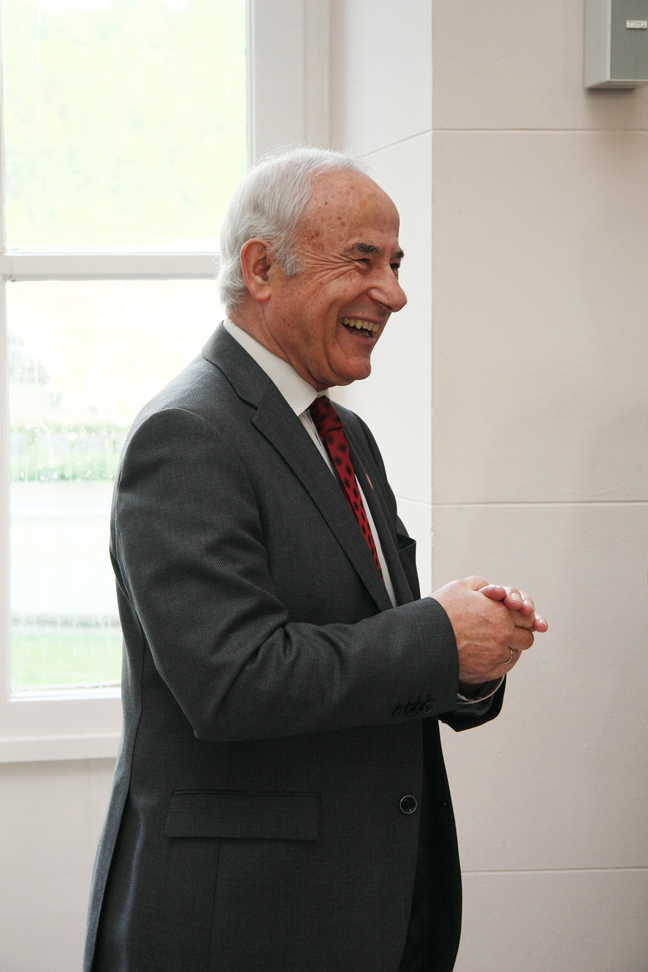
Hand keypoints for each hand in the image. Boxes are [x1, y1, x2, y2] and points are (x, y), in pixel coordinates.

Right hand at [431, 575, 546, 686]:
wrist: (424, 638)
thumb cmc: (441, 611)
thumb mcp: (462, 586)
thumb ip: (484, 586)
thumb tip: (494, 591)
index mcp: (501, 612)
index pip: (528, 616)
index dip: (523, 616)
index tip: (517, 616)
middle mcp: (503, 634)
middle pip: (527, 637)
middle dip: (519, 632)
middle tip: (506, 629)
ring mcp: (496, 654)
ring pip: (516, 652)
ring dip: (511, 646)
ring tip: (494, 641)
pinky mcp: (487, 670)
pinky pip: (505, 667)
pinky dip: (502, 660)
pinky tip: (490, 652)